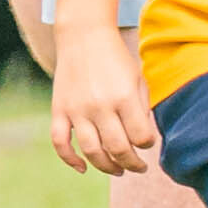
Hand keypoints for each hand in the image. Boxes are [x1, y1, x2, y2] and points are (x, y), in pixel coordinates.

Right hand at [46, 52, 158, 176]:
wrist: (83, 37)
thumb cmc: (116, 59)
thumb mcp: (138, 79)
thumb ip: (142, 109)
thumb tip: (143, 139)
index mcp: (124, 97)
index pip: (141, 137)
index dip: (148, 145)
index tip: (148, 143)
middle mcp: (99, 106)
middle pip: (118, 149)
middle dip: (133, 163)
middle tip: (139, 167)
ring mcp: (76, 109)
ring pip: (91, 151)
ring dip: (107, 167)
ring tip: (118, 170)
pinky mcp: (59, 110)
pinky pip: (60, 142)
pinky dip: (70, 160)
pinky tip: (83, 168)